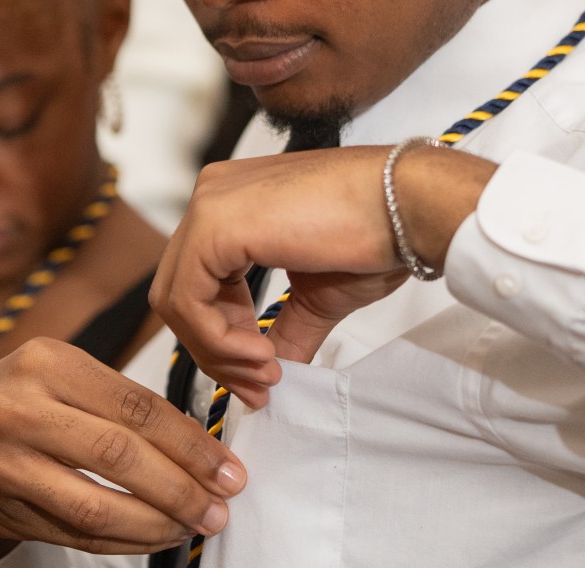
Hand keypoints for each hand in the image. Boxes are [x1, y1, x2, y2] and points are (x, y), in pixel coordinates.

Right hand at [0, 338, 244, 561]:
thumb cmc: (17, 398)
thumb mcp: (60, 373)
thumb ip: (119, 399)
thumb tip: (199, 444)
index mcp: (45, 362)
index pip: (137, 407)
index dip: (191, 444)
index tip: (226, 467)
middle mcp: (19, 411)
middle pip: (120, 458)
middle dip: (182, 487)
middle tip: (220, 504)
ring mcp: (5, 465)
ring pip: (98, 507)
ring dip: (157, 523)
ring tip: (193, 524)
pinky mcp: (2, 511)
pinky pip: (77, 534)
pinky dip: (125, 542)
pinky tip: (155, 536)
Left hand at [153, 145, 497, 408]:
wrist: (408, 206)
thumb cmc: (374, 234)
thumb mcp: (315, 296)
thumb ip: (281, 331)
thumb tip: (265, 377)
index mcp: (232, 205)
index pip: (198, 284)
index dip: (223, 340)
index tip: (264, 376)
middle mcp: (211, 197)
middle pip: (180, 294)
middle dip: (216, 353)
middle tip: (260, 388)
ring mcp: (208, 206)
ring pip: (177, 301)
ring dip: (219, 352)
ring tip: (268, 373)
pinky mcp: (214, 225)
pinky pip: (188, 300)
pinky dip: (218, 340)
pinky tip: (262, 352)